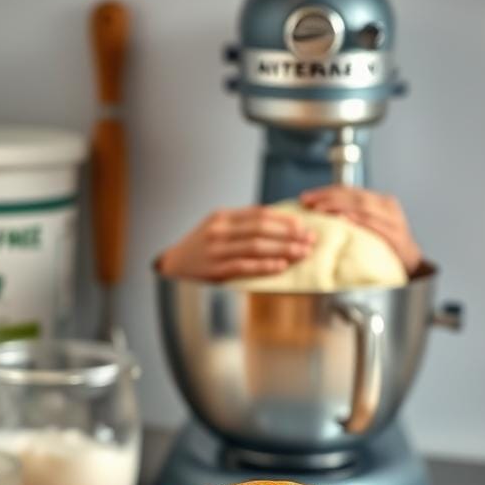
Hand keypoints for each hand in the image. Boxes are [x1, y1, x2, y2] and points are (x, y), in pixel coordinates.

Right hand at [157, 206, 316, 280]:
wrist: (174, 265)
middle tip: (310, 240)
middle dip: (290, 234)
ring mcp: (217, 251)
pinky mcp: (216, 270)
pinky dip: (265, 266)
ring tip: (302, 253)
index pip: (259, 214)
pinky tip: (281, 266)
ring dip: (284, 250)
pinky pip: (245, 266)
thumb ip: (242, 224)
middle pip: (262, 229)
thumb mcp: (217, 227)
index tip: (303, 225)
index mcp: (222, 217)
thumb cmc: (201, 247)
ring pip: (257, 247)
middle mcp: (219, 231)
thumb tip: (279, 225)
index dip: (284, 220)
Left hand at [299, 186, 422, 273]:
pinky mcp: (397, 237)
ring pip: (364, 207)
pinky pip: (376, 226)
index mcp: (378, 201)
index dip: (326, 191)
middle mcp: (387, 206)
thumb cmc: (381, 245)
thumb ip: (348, 216)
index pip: (349, 190)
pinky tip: (345, 219)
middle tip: (307, 202)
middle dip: (328, 197)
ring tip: (320, 209)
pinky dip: (359, 221)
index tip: (305, 197)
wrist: (409, 262)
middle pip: (354, 196)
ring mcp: (394, 220)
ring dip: (339, 206)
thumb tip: (315, 212)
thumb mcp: (365, 226)